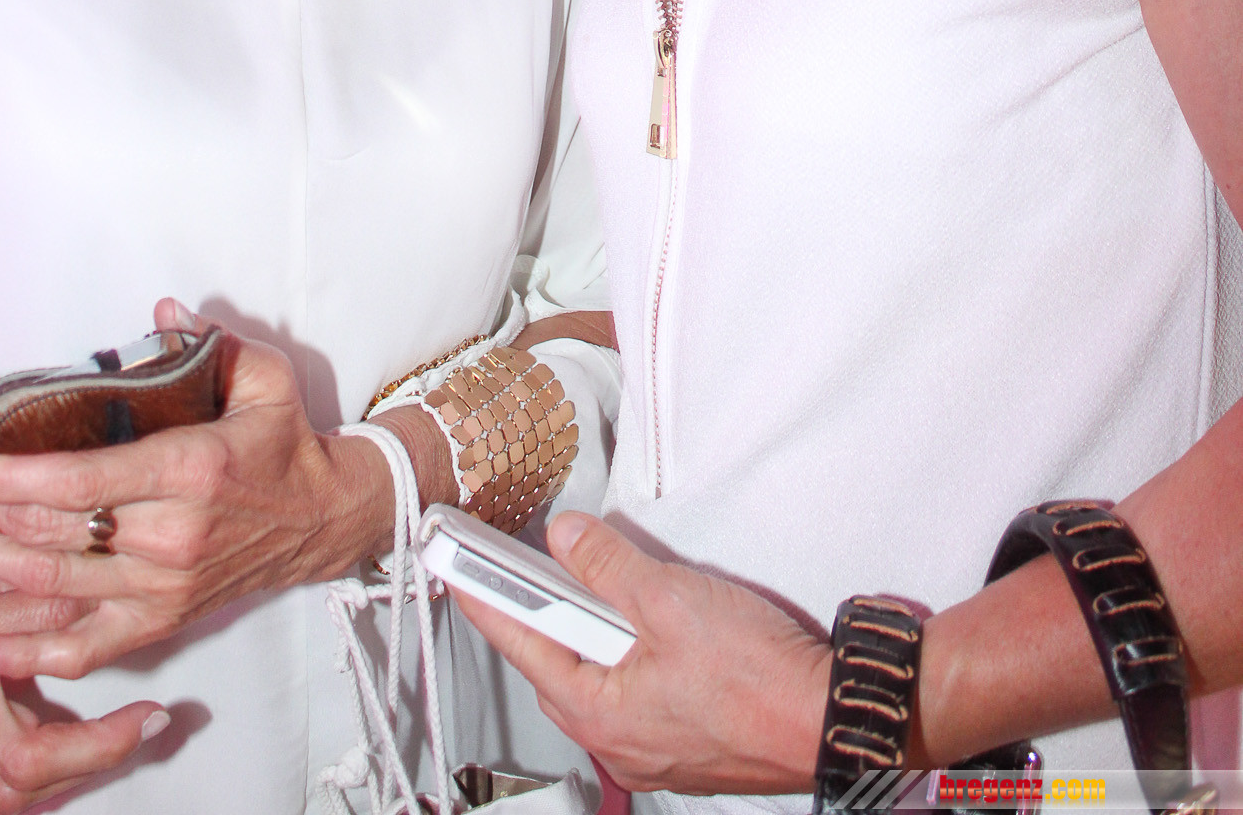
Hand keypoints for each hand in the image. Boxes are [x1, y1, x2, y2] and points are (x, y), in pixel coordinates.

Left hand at [0, 302, 392, 681]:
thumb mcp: (263, 376)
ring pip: (58, 587)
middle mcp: (172, 536)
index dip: (13, 477)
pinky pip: (87, 646)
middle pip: (55, 536)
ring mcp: (165, 586)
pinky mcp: (163, 620)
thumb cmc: (285, 444)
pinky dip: (31, 652)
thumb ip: (209, 341)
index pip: (83, 481)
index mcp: (191, 469)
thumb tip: (162, 311)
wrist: (324, 518)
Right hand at [0, 536, 167, 812]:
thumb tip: (82, 574)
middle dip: (99, 749)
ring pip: (9, 792)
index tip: (134, 611)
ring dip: (77, 774)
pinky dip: (41, 783)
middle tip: (152, 722)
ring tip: (130, 741)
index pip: (34, 630)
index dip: (88, 620)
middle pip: (25, 758)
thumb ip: (3, 563)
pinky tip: (79, 759)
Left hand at [451, 512, 831, 793]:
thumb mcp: (670, 600)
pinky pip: (637, 691)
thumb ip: (609, 565)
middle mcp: (615, 741)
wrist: (830, 719)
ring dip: (599, 629)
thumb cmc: (759, 679)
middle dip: (551, 610)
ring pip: (601, 675)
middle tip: (535, 559)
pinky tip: (657, 624)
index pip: (521, 643)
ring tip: (612, 585)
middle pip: (560, 661)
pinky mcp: (683, 742)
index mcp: (599, 712)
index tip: (457, 567)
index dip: (487, 597)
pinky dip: (634, 653)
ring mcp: (650, 747)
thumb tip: (567, 539)